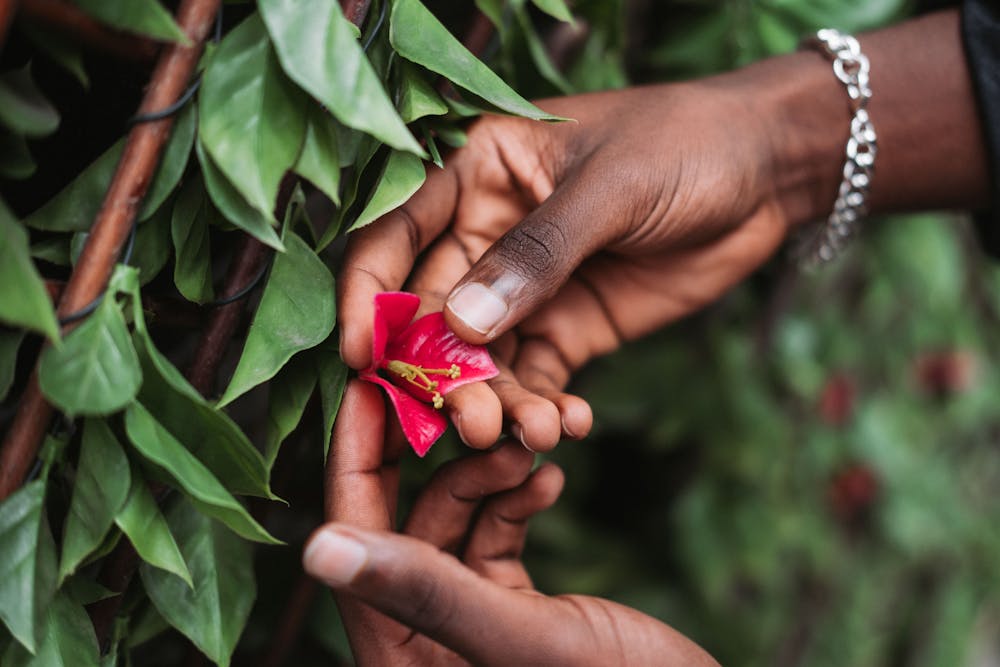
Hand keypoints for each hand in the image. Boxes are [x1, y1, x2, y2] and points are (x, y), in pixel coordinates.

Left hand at [305, 379, 718, 665]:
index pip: (354, 543)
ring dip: (493, 474)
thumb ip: (425, 592)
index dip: (355, 460)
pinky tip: (551, 478)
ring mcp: (467, 623)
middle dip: (437, 457)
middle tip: (456, 395)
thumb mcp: (516, 640)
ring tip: (532, 445)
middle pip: (403, 523)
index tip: (367, 385)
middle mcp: (421, 641)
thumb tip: (318, 548)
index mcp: (399, 659)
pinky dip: (520, 500)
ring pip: (456, 520)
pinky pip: (497, 534)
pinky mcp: (513, 609)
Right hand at [338, 68, 800, 452]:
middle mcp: (484, 235)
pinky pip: (535, 378)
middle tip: (474, 423)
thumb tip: (460, 324)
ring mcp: (525, 288)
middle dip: (445, 373)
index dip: (370, 297)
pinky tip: (567, 425)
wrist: (766, 172)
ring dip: (496, 402)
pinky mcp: (567, 328)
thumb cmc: (683, 144)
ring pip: (483, 359)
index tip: (362, 357)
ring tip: (532, 434)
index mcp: (475, 174)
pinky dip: (541, 409)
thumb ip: (536, 254)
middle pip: (433, 314)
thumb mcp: (609, 189)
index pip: (395, 238)